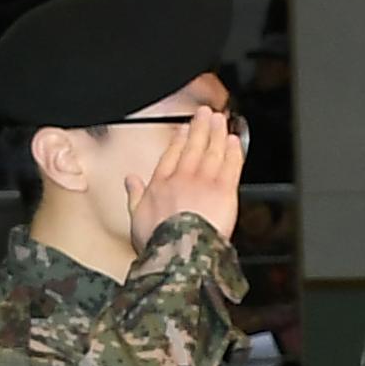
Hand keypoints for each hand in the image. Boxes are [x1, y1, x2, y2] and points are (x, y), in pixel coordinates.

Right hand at [128, 109, 245, 248]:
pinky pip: (230, 165)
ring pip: (212, 151)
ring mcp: (204, 182)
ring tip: (221, 120)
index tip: (183, 130)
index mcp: (160, 185)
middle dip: (200, 128)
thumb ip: (134, 195)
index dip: (179, 141)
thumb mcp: (136, 218)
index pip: (171, 156)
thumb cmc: (159, 242)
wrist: (179, 252)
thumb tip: (129, 180)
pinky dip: (233, 151)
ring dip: (217, 133)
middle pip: (192, 147)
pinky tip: (234, 141)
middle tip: (205, 113)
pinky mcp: (224, 189)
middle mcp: (182, 178)